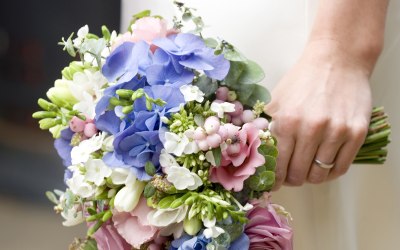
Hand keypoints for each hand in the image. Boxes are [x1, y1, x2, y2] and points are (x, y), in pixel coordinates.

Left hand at [265, 40, 371, 189]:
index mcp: (286, 122)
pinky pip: (341, 167)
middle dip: (291, 179)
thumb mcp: (275, 100)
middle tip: (290, 175)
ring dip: (311, 177)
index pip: (277, 166)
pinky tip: (323, 166)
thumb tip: (252, 154)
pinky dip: (330, 173)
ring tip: (307, 169)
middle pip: (298, 174)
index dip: (274, 179)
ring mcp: (336, 132)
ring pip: (319, 175)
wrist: (337, 60)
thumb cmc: (302, 80)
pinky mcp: (356, 132)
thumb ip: (264, 127)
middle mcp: (311, 129)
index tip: (273, 183)